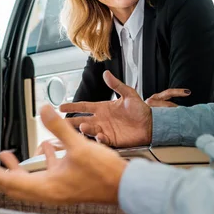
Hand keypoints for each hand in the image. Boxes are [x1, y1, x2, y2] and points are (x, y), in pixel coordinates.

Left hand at [0, 105, 126, 204]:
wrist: (124, 186)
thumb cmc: (104, 174)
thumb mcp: (78, 146)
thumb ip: (58, 127)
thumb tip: (43, 110)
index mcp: (46, 186)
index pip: (9, 180)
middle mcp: (49, 191)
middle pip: (14, 185)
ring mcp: (58, 188)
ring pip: (29, 180)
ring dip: (17, 168)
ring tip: (6, 157)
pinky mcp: (68, 183)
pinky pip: (47, 173)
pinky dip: (40, 162)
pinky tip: (46, 147)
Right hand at [60, 71, 188, 146]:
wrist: (151, 124)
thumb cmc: (141, 110)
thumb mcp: (129, 94)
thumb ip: (116, 85)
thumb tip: (106, 73)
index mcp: (103, 108)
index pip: (84, 106)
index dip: (73, 106)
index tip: (61, 107)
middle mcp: (101, 119)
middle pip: (82, 120)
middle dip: (71, 121)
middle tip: (62, 122)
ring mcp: (105, 130)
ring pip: (90, 130)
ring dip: (85, 129)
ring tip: (83, 126)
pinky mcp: (112, 140)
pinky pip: (102, 141)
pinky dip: (99, 139)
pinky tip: (99, 136)